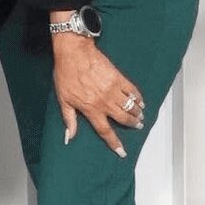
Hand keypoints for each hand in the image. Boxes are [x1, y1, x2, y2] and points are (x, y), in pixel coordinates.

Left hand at [50, 32, 143, 156]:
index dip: (114, 143)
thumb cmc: (66, 74)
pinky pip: (132, 91)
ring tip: (141, 117)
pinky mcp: (118, 78)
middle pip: (123, 119)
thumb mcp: (63, 99)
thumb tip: (69, 137)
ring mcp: (113, 90)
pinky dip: (138, 98)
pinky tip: (141, 101)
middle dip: (132, 125)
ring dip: (137, 113)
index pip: (105, 131)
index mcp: (91, 109)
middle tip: (138, 126)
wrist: (74, 52)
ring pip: (130, 106)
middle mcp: (104, 102)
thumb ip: (69, 119)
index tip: (122, 152)